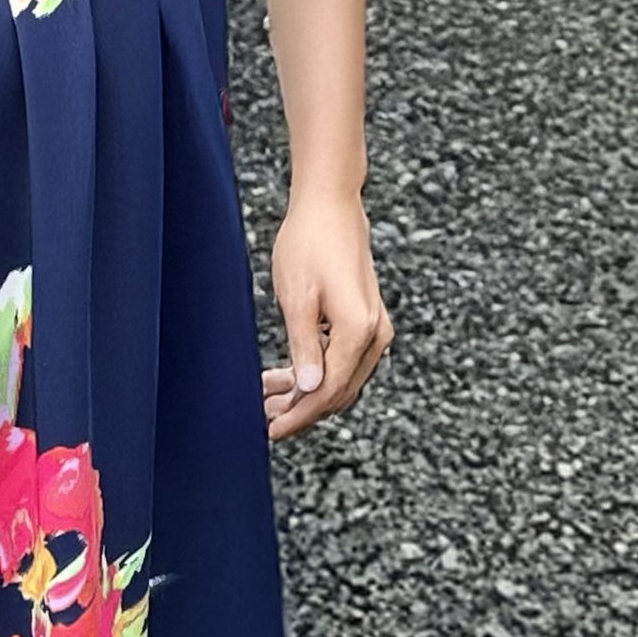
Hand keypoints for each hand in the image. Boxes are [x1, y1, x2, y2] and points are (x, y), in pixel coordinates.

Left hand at [261, 190, 391, 439]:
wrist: (331, 205)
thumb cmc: (309, 243)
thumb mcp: (298, 297)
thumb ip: (304, 346)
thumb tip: (310, 389)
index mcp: (358, 331)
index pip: (328, 391)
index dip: (298, 416)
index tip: (270, 430)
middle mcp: (375, 335)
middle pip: (339, 392)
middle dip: (300, 410)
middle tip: (262, 417)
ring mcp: (374, 329)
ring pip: (341, 379)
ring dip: (305, 392)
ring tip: (267, 396)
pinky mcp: (366, 321)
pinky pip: (343, 360)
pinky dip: (315, 372)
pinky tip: (285, 374)